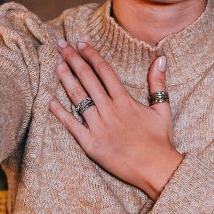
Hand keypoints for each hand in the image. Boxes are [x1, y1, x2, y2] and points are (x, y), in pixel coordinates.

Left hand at [48, 40, 182, 199]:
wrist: (156, 169)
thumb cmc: (160, 141)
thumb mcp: (163, 109)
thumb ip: (158, 83)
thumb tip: (160, 59)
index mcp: (124, 100)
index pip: (104, 71)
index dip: (91, 55)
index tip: (80, 43)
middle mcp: (109, 110)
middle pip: (87, 79)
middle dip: (73, 59)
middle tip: (61, 45)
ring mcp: (98, 127)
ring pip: (78, 97)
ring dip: (65, 79)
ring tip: (56, 64)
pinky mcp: (91, 144)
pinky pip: (72, 125)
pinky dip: (60, 112)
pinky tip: (51, 100)